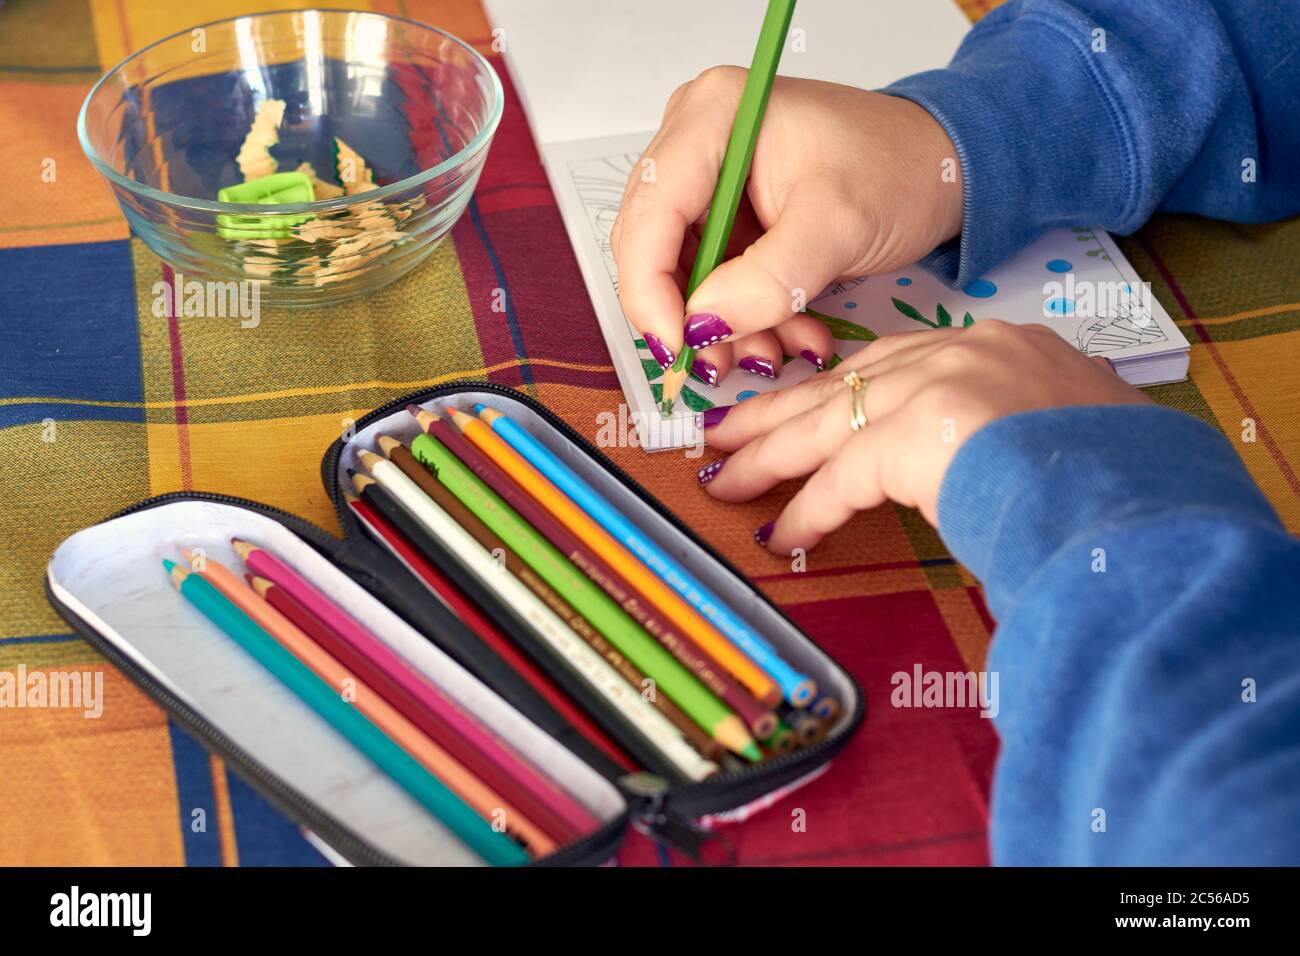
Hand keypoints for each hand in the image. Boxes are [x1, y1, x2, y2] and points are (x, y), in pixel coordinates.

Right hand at [611, 67, 962, 386]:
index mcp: (712, 115)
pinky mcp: (727, 211)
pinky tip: (792, 333)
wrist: (942, 167)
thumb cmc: (900, 170)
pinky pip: (714, 277)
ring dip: (727, 324)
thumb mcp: (838, 227)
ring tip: (782, 350)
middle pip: (654, 246)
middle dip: (692, 313)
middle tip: (725, 363)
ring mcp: (708, 175)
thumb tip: (701, 328)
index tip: (677, 349)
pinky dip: (748, 314)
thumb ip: (768, 281)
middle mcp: (695, 137)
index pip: (648, 214)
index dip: (649, 291)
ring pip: (683, 272)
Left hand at [698, 322, 1150, 552]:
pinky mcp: (921, 432)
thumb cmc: (1111, 478)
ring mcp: (940, 386)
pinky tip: (782, 533)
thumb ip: (1002, 431)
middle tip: (727, 431)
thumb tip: (969, 465)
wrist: (1141, 497)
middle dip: (776, 414)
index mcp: (993, 348)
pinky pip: (843, 477)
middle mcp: (962, 354)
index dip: (831, 392)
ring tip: (725, 480)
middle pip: (842, 385)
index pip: (888, 365)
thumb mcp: (1055, 432)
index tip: (792, 408)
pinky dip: (810, 509)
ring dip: (769, 458)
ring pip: (827, 424)